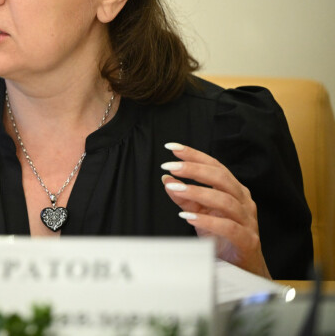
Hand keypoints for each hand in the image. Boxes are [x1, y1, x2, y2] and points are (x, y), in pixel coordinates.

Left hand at [160, 142, 270, 277]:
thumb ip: (184, 197)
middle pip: (221, 178)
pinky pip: (229, 227)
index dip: (194, 155)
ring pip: (225, 200)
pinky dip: (208, 221)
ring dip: (198, 192)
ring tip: (176, 188)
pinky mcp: (247, 240)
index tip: (172, 147)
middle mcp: (243, 201)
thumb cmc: (221, 236)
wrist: (242, 268)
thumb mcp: (199, 213)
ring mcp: (248, 220)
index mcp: (234, 190)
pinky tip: (188, 217)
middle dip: (194, 169)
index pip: (215, 166)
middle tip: (171, 166)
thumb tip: (166, 179)